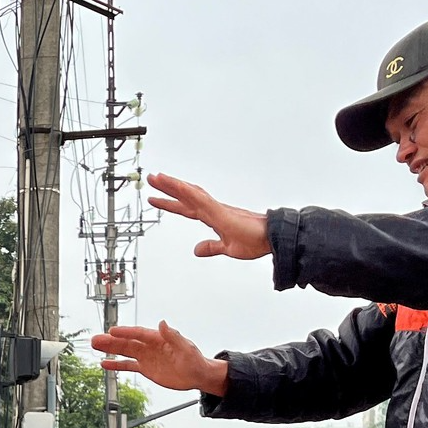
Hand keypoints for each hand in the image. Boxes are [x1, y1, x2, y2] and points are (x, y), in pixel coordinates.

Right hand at [93, 321, 228, 395]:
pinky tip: (105, 363)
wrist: (197, 374)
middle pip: (127, 342)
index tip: (112, 331)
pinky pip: (128, 365)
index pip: (139, 334)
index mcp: (158, 339)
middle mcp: (149, 346)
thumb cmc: (195, 360)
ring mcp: (146, 357)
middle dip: (111, 341)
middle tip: (96, 339)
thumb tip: (163, 323)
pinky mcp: (145, 368)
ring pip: (124, 352)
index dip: (126, 332)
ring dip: (110, 349)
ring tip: (96, 346)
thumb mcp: (186, 348)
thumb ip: (173, 336)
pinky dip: (116, 364)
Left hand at [145, 173, 270, 259]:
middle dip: (167, 189)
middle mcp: (213, 210)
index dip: (170, 204)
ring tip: (158, 178)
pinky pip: (203, 200)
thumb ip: (212, 247)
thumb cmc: (258, 241)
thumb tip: (197, 250)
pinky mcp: (222, 213)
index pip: (186, 208)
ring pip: (191, 193)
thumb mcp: (228, 248)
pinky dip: (190, 193)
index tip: (155, 199)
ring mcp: (217, 209)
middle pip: (185, 196)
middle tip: (152, 179)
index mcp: (213, 218)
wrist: (275, 239)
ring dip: (174, 185)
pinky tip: (178, 187)